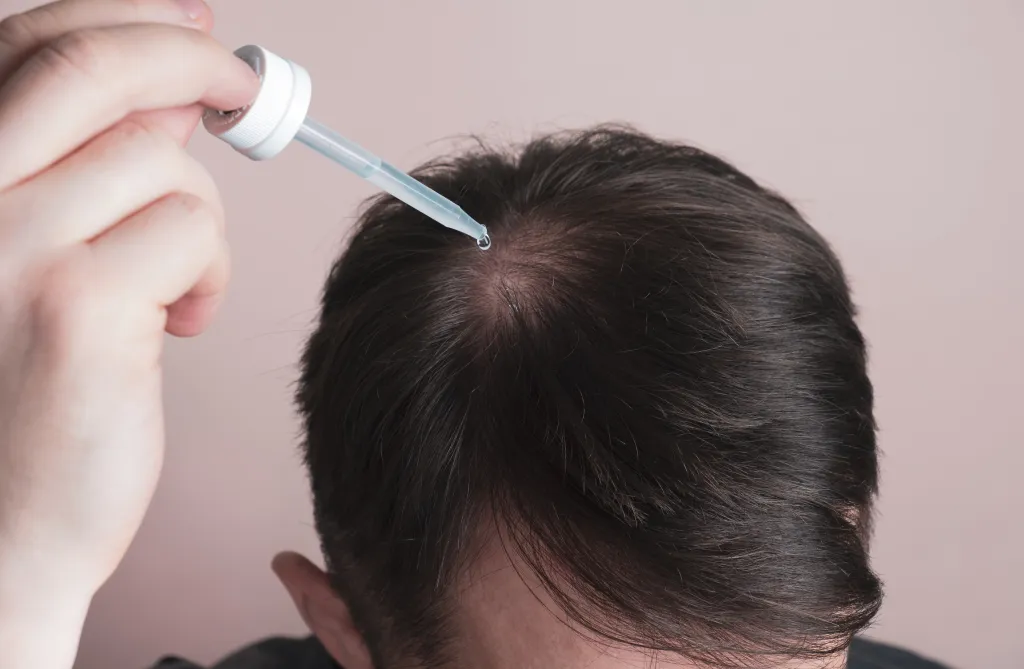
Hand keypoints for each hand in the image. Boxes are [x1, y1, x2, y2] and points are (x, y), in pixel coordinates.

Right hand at [0, 1, 258, 663]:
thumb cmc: (13, 386)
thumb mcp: (20, 249)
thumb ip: (72, 162)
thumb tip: (169, 88)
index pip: (25, 41)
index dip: (122, 17)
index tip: (190, 24)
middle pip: (94, 66)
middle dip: (189, 59)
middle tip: (241, 85)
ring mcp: (1, 244)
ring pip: (163, 163)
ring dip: (197, 220)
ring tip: (174, 286)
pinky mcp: (77, 305)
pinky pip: (192, 231)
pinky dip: (208, 272)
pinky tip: (180, 326)